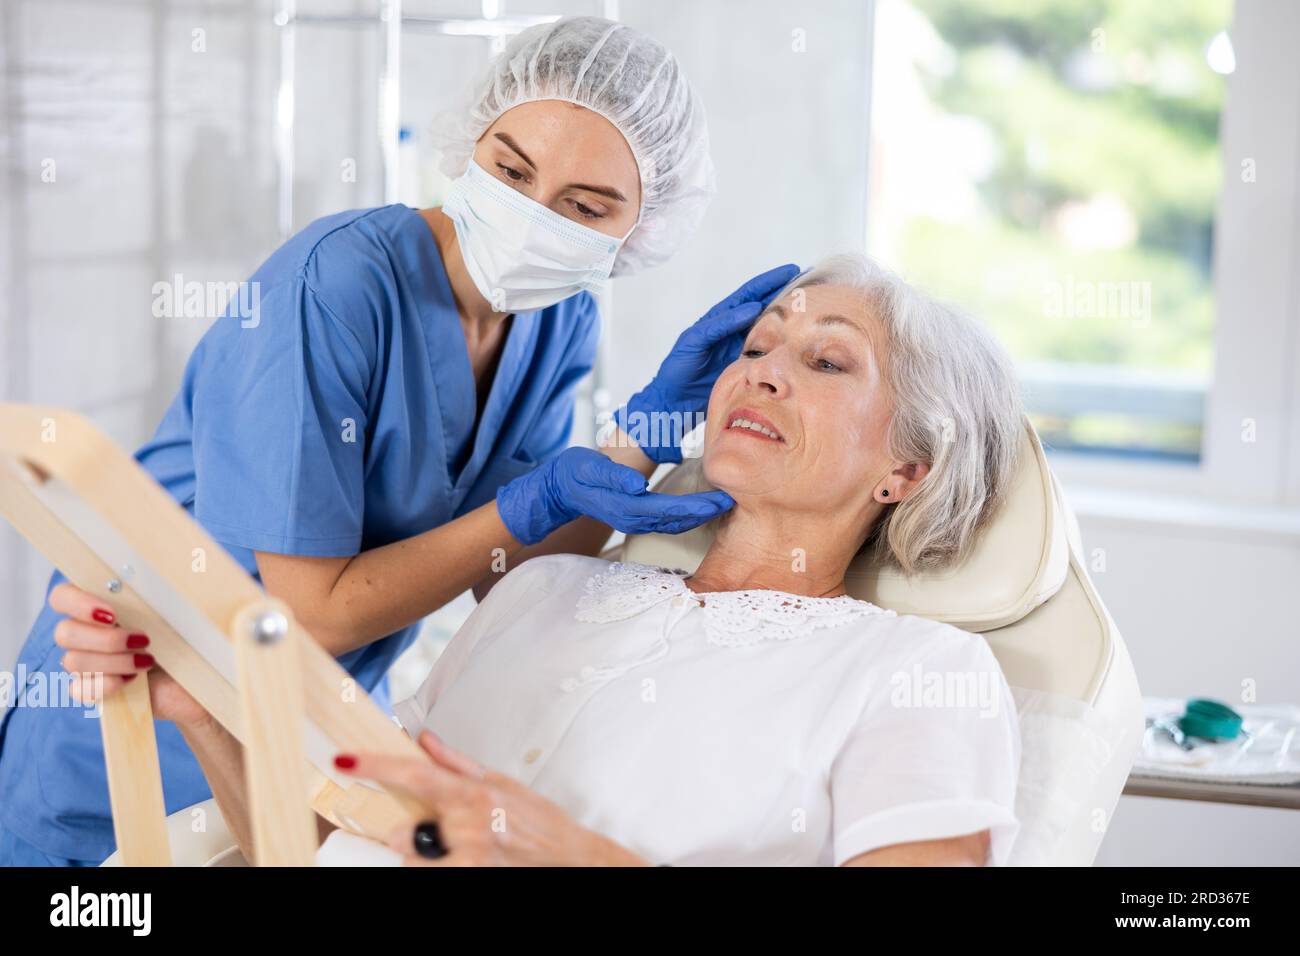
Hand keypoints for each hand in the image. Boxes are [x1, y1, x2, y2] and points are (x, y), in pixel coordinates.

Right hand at [49, 583, 208, 726]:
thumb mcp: (192, 609)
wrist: (204, 681)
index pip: (63, 597)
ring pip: (72, 661)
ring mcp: (89, 663)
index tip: (112, 614)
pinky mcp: (95, 691)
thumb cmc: (196, 639)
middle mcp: (89, 632)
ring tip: (148, 660)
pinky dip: (108, 685)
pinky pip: (80, 690)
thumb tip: (186, 562)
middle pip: (64, 632)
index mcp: (104, 604)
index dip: (77, 603)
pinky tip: (134, 680)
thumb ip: (180, 586)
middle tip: (143, 640)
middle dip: (106, 639)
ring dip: (114, 662)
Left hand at [334, 731, 647, 866]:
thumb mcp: (502, 782)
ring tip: (453, 852)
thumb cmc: (540, 821)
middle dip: (408, 835)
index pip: (414, 774)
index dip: (376, 767)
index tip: (346, 760)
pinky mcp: (472, 877)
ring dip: (423, 859)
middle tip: (431, 834)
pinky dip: (438, 868)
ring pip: (415, 862)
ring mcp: (470, 856)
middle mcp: (469, 825)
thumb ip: (456, 763)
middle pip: (406, 833)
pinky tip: (465, 860)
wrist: (573, 859)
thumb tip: (423, 739)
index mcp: (474, 793)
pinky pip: (434, 874)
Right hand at [495, 446, 733, 544]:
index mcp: (626, 507)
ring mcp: (637, 519)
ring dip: (701, 514)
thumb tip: (637, 485)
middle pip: (679, 520)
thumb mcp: (587, 467)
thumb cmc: (574, 473)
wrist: (560, 489)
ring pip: (676, 522)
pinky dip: (689, 514)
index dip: (698, 507)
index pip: (670, 510)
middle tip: (735, 500)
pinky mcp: (638, 515)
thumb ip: (611, 475)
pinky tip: (704, 506)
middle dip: (708, 512)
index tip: (721, 499)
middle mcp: (634, 518)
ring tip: (725, 502)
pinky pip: (670, 518)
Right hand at [615, 263, 799, 462]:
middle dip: (772, 283)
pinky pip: (716, 326)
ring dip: (758, 291)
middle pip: (750, 298)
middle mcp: (721, 326)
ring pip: (735, 305)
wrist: (674, 402)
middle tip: (796, 269)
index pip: (759, 307)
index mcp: (733, 333)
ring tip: (780, 278)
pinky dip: (733, 317)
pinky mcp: (694, 338)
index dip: (779, 295)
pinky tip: (751, 309)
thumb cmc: (704, 387)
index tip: (803, 283)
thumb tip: (785, 352)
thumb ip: (756, 357)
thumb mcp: (738, 370)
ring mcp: (707, 329)